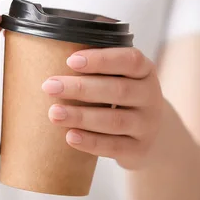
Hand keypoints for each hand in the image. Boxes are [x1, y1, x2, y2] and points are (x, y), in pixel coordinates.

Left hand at [42, 47, 163, 169]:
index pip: (130, 60)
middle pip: (118, 90)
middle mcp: (151, 97)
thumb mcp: (119, 76)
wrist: (148, 134)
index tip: (70, 60)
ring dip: (81, 116)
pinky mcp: (139, 150)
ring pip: (114, 121)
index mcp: (145, 72)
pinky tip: (70, 136)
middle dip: (81, 88)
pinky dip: (91, 142)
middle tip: (49, 86)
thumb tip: (55, 49)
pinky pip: (114, 147)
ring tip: (53, 113)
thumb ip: (96, 65)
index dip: (101, 59)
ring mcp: (147, 125)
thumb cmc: (121, 96)